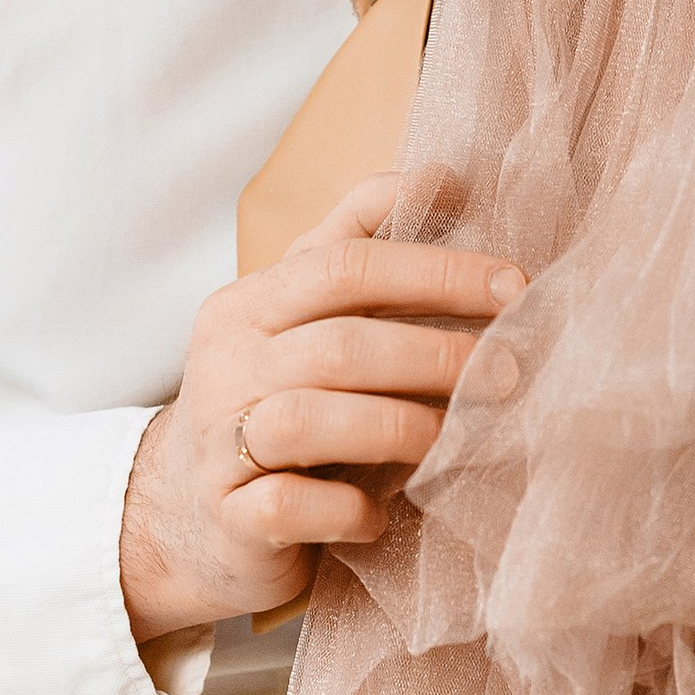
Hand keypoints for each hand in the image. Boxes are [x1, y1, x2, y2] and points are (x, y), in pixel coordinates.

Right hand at [118, 175, 525, 643]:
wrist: (182, 516)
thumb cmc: (268, 400)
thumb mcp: (299, 313)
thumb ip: (358, 241)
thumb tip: (442, 175)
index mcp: (249, 304)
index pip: (346, 266)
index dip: (435, 271)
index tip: (512, 286)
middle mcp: (225, 365)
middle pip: (339, 344)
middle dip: (437, 355)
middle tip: (509, 371)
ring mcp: (218, 444)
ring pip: (309, 421)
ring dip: (401, 429)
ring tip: (458, 439)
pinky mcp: (229, 519)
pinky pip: (290, 507)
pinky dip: (346, 508)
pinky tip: (381, 514)